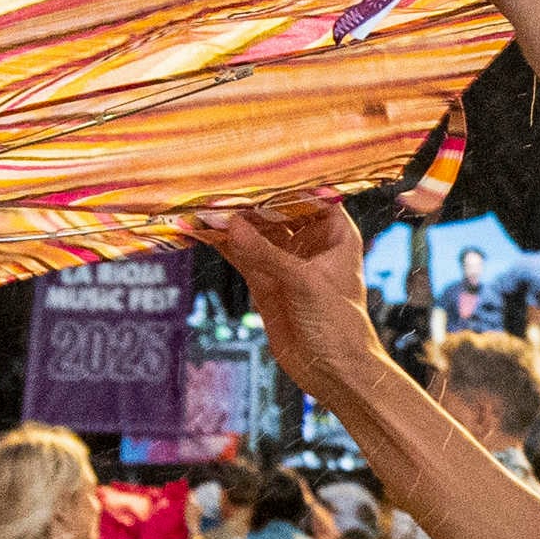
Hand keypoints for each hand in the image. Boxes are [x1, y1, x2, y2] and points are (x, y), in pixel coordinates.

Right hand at [196, 201, 386, 410]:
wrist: (333, 372)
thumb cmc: (338, 325)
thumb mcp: (303, 283)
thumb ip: (266, 254)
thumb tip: (230, 225)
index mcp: (335, 233)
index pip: (309, 193)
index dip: (283, 180)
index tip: (253, 166)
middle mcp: (310, 242)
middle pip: (275, 210)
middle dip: (249, 200)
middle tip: (218, 185)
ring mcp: (285, 261)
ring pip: (254, 232)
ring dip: (231, 221)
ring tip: (202, 205)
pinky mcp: (265, 281)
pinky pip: (241, 255)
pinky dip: (222, 244)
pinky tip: (201, 231)